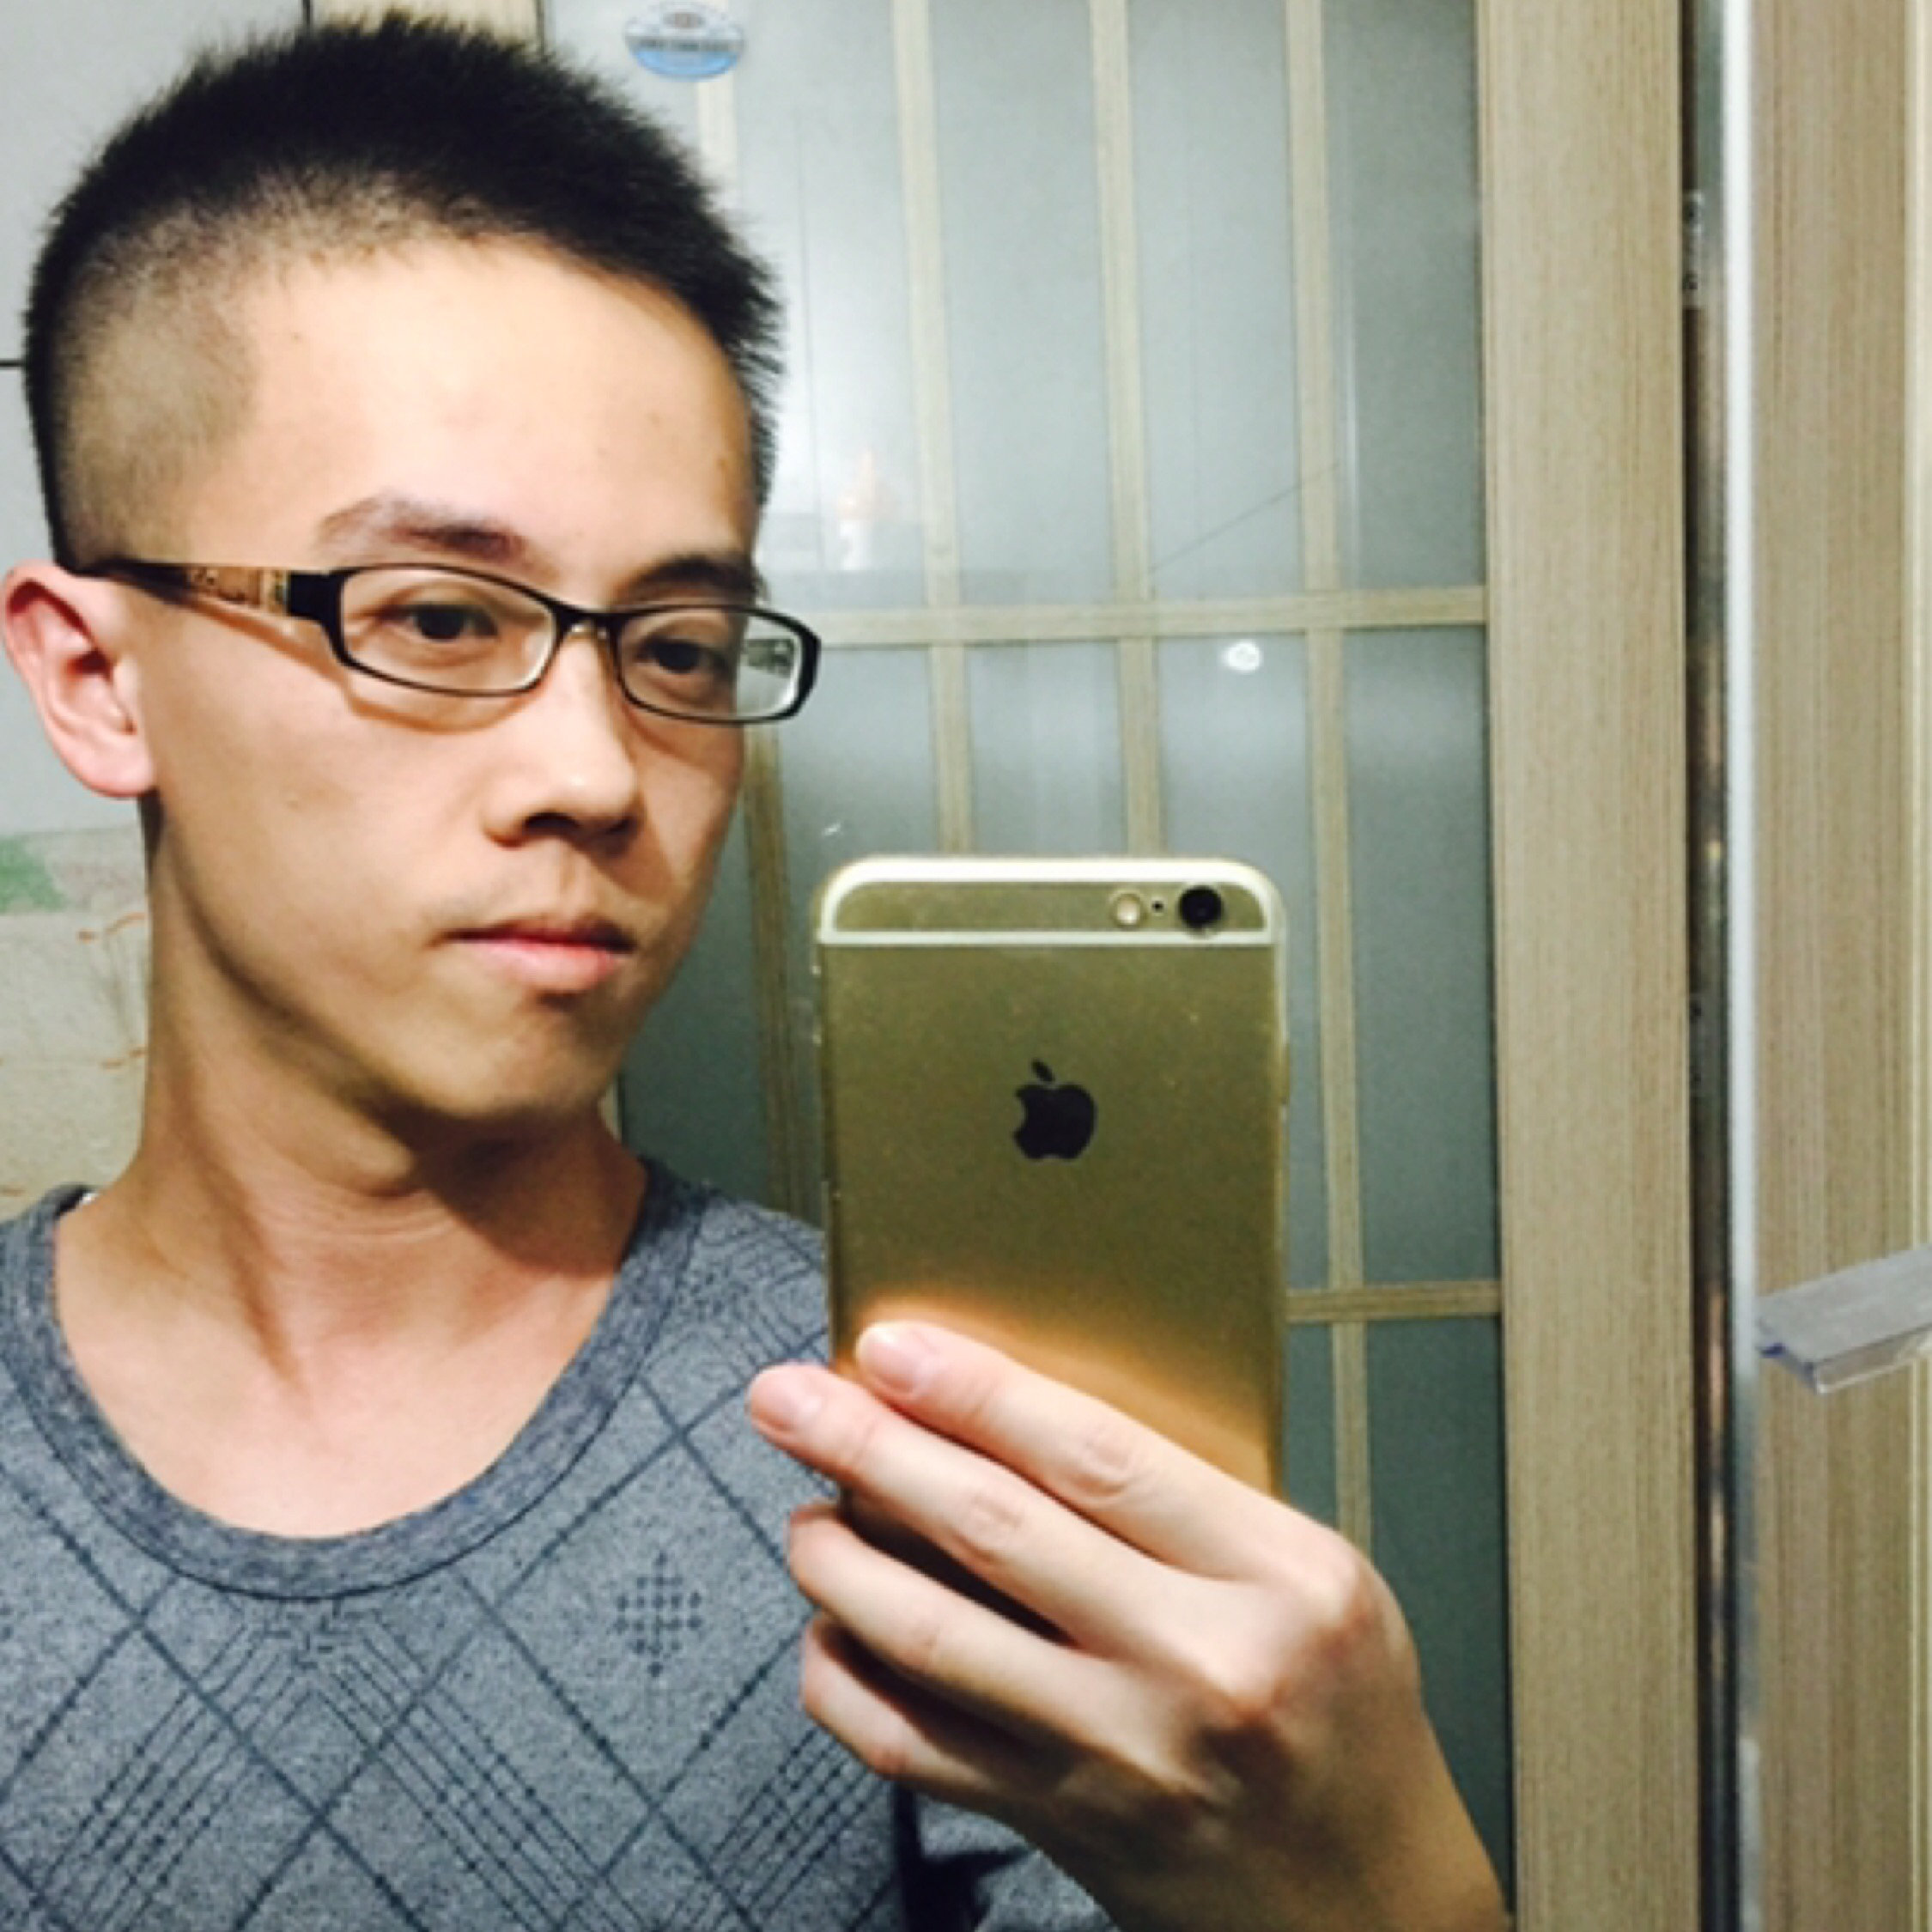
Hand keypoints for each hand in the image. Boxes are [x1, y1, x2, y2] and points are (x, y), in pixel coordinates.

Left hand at [747, 1322, 1504, 1931]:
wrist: (1374, 1914)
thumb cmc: (1345, 1727)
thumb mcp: (1317, 1582)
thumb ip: (1190, 1509)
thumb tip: (1014, 1423)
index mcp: (1281, 1578)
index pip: (1098, 1456)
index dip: (978, 1392)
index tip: (892, 1349)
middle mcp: (1201, 1664)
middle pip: (997, 1532)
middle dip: (870, 1449)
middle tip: (786, 1399)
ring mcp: (1124, 1758)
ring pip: (936, 1640)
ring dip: (842, 1563)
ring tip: (805, 1513)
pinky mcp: (1064, 1829)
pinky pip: (917, 1749)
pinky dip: (848, 1683)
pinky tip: (829, 1632)